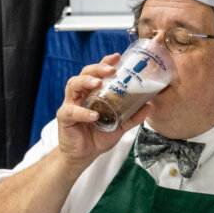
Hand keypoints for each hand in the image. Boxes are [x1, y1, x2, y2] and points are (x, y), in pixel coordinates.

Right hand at [57, 54, 149, 168]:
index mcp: (93, 93)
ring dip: (86, 81)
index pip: (97, 73)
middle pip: (85, 73)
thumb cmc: (98, 137)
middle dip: (97, 68)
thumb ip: (132, 117)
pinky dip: (82, 112)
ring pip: (73, 85)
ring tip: (99, 83)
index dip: (105, 63)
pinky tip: (93, 115)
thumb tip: (149, 107)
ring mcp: (71, 104)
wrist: (84, 155)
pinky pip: (71, 111)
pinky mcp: (64, 118)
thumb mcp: (120, 126)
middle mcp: (81, 95)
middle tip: (111, 70)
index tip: (117, 57)